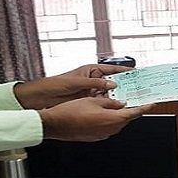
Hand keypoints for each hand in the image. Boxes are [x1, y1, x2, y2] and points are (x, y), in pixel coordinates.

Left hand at [14, 64, 129, 108]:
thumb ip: (96, 83)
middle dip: (124, 85)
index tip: (136, 73)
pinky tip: (116, 107)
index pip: (111, 69)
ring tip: (129, 99)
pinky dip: (109, 104)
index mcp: (91, 70)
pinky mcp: (87, 101)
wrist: (41, 97)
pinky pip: (101, 102)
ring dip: (117, 97)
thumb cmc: (55, 84)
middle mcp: (92, 80)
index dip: (124, 71)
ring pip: (108, 93)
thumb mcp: (77, 81)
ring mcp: (90, 91)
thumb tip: (112, 84)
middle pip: (112, 82)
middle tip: (137, 89)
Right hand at [38, 97, 153, 141]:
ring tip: (116, 103)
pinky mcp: (96, 137)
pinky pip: (108, 128)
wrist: (56, 124)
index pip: (134, 113)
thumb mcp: (94, 100)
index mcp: (112, 119)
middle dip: (131, 110)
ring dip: (119, 114)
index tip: (151, 104)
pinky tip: (103, 112)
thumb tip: (119, 104)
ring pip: (117, 124)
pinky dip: (109, 120)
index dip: (144, 108)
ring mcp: (103, 135)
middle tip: (134, 100)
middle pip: (126, 119)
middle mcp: (110, 130)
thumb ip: (110, 102)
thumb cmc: (71, 112)